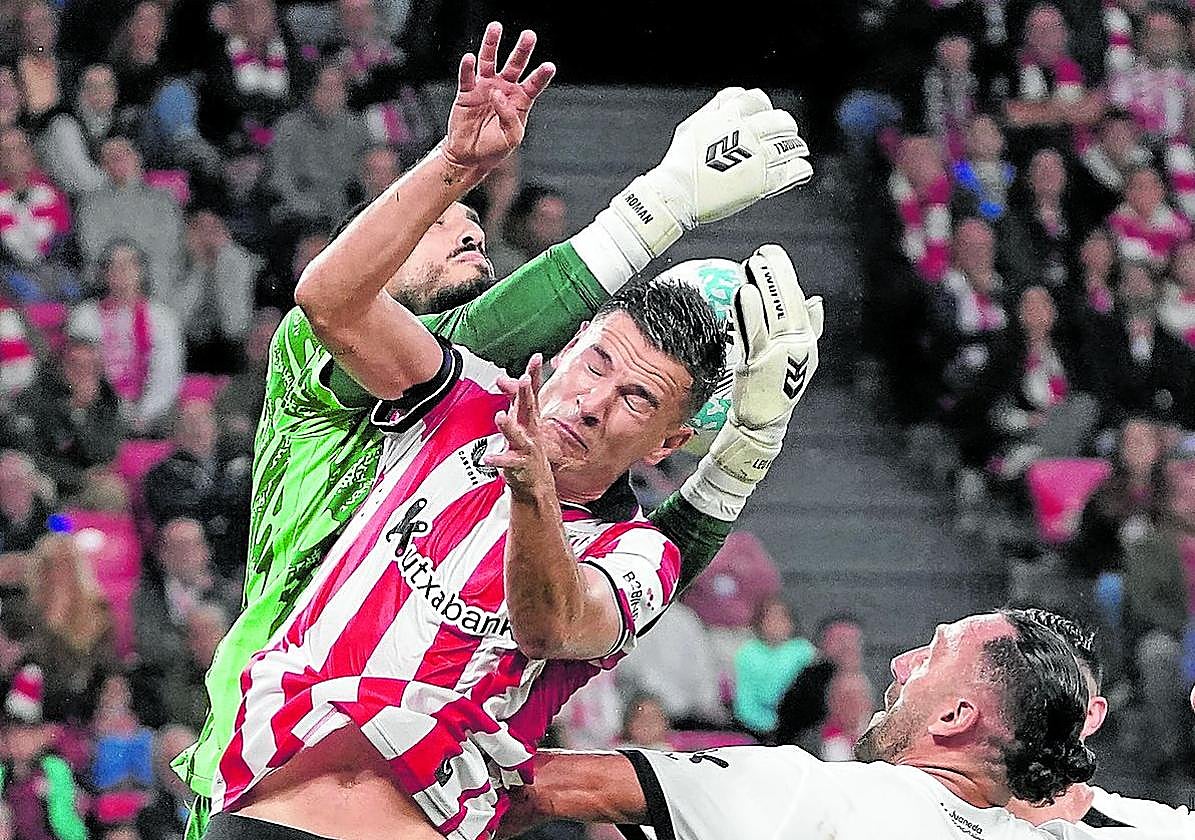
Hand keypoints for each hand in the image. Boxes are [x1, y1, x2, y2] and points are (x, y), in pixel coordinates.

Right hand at [443, 23, 555, 175]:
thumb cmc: (494, 148)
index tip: (549, 66)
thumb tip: (497, 93)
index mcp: (520, 100)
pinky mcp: (467, 92)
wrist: (469, 156)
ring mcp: (485, 87)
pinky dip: (467, 67)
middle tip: (530, 35)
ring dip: (492, 44)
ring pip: (490, 61)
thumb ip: (510, 116)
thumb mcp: (511, 137)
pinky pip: (467, 76)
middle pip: (515, 64)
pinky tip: (469, 57)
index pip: (534, 84)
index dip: (541, 76)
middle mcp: (504, 89)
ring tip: (495, 27)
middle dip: (522, 50)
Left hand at [485, 354, 554, 501]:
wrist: (536, 481)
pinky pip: (508, 462)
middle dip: (526, 394)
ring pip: (518, 436)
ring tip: (500, 417)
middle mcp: (531, 430)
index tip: (537, 358)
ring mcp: (527, 448)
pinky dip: (498, 460)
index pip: (533, 392)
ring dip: (509, 426)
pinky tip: (487, 458)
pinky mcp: (520, 465)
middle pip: (529, 409)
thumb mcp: (519, 419)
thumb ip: (511, 397)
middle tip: (524, 380)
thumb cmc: (526, 446)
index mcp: (530, 417)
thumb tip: (501, 377)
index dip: (535, 375)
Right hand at [602, 87, 812, 257]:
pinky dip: (800, 169)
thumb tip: (733, 96)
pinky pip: (791, 172)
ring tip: (797, 150)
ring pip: (789, 145)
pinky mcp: (762, 182)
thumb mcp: (693, 125)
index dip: (764, 106)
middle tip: (787, 132)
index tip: (765, 113)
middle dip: (786, 125)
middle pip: (779, 121)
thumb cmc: (680, 164)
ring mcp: (757, 157)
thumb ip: (715, 108)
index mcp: (729, 116)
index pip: (757, 100)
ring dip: (796, 146)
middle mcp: (747, 133)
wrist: (678, 193)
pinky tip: (801, 169)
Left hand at [707, 244, 823, 484]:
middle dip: (776, 275)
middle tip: (764, 252)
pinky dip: (750, 312)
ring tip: (754, 264)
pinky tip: (744, 292)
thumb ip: (808, 327)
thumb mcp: (793, 355)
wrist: (763, 422)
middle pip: (787, 302)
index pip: (796, 301)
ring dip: (764, 286)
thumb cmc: (772, 387)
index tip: (772, 255)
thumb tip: (814, 299)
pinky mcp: (759, 362)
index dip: (785, 276)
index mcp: (805, 340)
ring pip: (772, 313)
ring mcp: (779, 353)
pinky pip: (754, 332)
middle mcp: (797, 344)